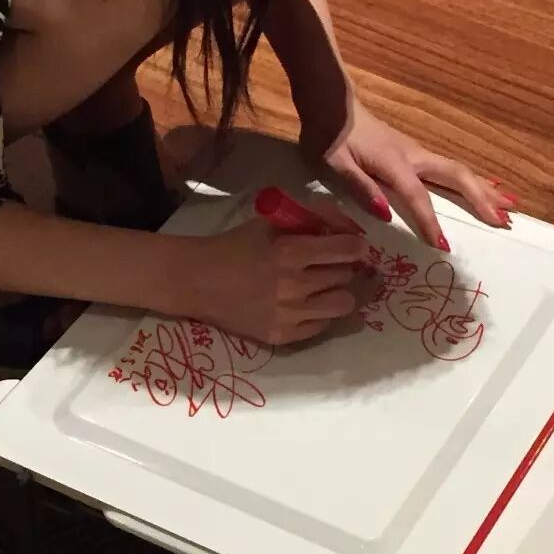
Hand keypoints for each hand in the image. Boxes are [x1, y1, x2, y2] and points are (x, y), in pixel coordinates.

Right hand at [190, 204, 371, 344]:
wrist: (196, 281)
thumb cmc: (235, 245)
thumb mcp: (270, 222)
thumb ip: (311, 217)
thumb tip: (348, 226)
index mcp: (290, 251)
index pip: (347, 250)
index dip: (357, 246)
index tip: (356, 247)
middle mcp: (294, 286)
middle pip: (346, 276)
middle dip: (343, 266)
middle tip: (331, 264)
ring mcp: (289, 315)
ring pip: (342, 304)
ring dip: (339, 291)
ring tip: (325, 286)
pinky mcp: (282, 336)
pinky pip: (323, 326)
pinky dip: (320, 313)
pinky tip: (307, 304)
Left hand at [308, 104, 514, 250]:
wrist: (331, 102)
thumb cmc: (329, 134)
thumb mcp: (334, 163)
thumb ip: (361, 187)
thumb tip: (387, 215)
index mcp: (395, 162)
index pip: (419, 197)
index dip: (430, 223)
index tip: (443, 247)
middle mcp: (414, 156)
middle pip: (456, 176)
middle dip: (482, 199)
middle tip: (505, 222)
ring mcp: (416, 152)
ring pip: (458, 171)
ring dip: (484, 189)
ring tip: (510, 207)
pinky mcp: (413, 152)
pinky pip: (449, 169)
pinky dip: (471, 181)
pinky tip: (482, 188)